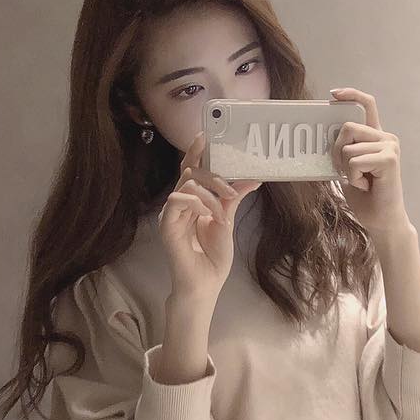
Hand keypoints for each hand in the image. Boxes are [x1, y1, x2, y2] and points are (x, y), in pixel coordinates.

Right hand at [158, 130, 262, 301]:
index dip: (195, 152)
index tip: (204, 135)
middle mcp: (180, 204)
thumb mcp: (228, 221)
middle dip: (211, 174)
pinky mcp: (167, 225)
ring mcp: (171, 214)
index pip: (191, 170)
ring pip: (186, 185)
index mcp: (193, 201)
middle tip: (230, 188)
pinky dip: (196, 203)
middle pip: (189, 173)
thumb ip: (234, 198)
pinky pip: (177, 201)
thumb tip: (253, 179)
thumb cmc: (213, 257)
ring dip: (209, 193)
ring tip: (222, 210)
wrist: (205, 284)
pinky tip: (208, 214)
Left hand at [329, 87, 410, 234]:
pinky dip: (353, 177)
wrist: (382, 221)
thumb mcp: (348, 168)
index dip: (351, 94)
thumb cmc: (365, 197)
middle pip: (347, 127)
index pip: (366, 105)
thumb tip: (323, 136)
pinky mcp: (389, 159)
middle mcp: (386, 137)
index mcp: (376, 137)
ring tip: (361, 181)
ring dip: (346, 169)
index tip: (333, 94)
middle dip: (337, 151)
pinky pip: (355, 161)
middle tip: (345, 171)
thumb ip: (343, 149)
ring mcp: (390, 147)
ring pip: (348, 147)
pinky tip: (367, 186)